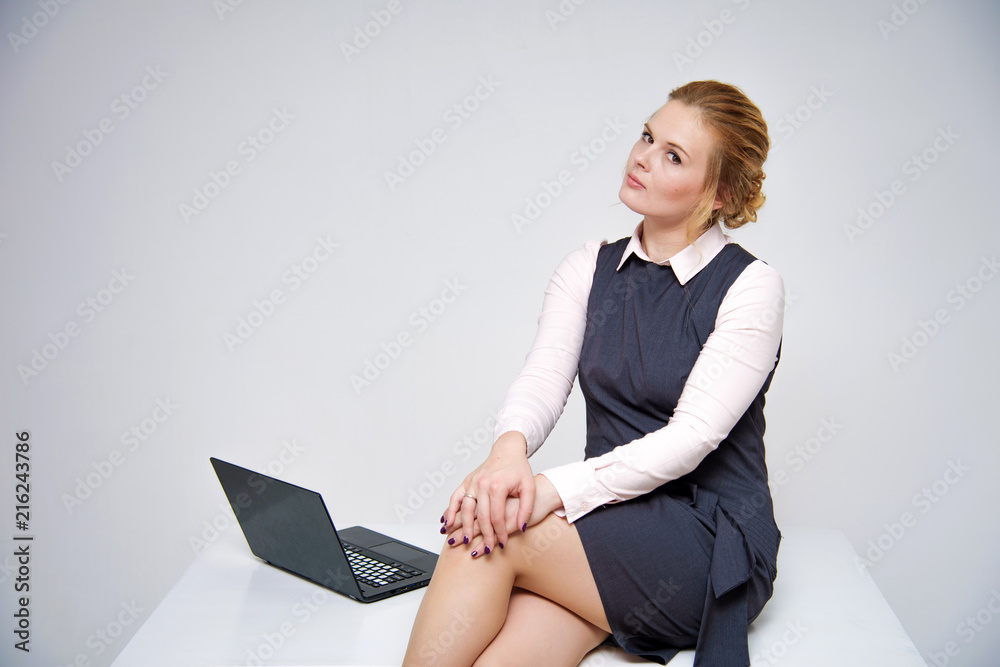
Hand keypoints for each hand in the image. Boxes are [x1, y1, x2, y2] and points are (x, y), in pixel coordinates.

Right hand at [443, 431, 532, 552]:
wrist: (507, 450)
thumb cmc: (519, 468)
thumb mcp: (529, 487)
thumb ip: (526, 508)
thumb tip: (521, 527)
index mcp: (497, 486)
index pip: (497, 516)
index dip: (500, 532)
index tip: (502, 544)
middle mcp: (482, 484)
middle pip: (480, 516)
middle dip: (484, 535)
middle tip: (488, 548)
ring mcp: (472, 482)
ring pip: (464, 509)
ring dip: (463, 527)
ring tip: (465, 541)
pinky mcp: (467, 481)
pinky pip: (455, 498)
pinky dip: (450, 510)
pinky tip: (447, 523)